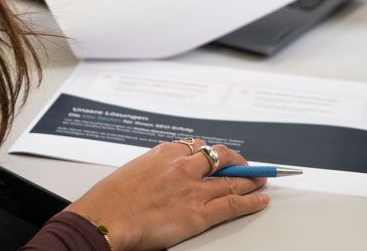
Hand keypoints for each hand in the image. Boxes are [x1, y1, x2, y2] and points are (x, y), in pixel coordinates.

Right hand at [66, 140, 268, 250]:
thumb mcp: (133, 170)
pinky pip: (233, 204)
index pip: (199, 147)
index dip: (214, 154)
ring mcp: (194, 190)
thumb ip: (154, 169)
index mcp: (165, 153)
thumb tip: (163, 176)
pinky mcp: (199, 214)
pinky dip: (251, 201)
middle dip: (238, 162)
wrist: (105, 219)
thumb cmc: (109, 200)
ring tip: (261, 180)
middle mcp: (183, 167)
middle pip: (221, 159)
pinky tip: (259, 199)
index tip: (220, 157)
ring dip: (251, 180)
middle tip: (248, 166)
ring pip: (232, 181)